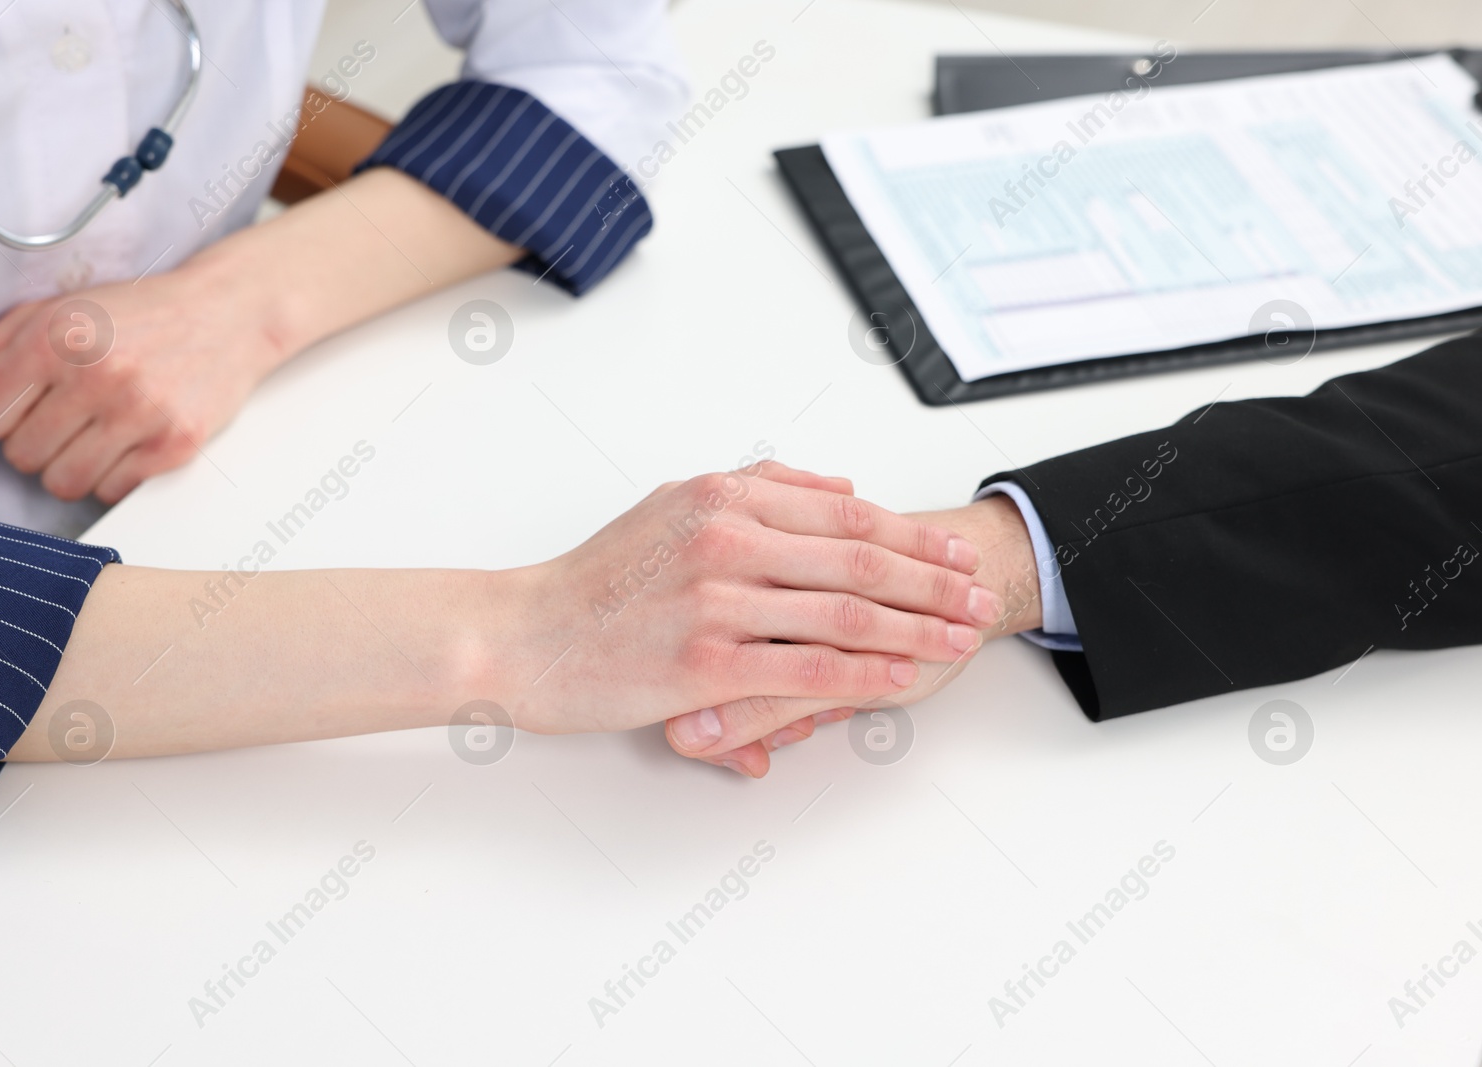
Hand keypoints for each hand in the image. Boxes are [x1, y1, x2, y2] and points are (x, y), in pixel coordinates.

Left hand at [0, 258, 287, 501]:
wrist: (226, 314)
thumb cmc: (135, 314)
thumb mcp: (47, 315)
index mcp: (55, 336)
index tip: (25, 403)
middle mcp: (97, 374)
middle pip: (22, 456)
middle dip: (37, 441)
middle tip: (69, 413)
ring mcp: (140, 412)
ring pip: (64, 483)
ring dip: (71, 465)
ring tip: (95, 432)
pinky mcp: (175, 443)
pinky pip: (112, 491)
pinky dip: (112, 475)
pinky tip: (128, 441)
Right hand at [484, 462, 1003, 735]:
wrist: (523, 634)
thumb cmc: (598, 580)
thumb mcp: (674, 504)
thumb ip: (759, 487)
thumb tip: (841, 487)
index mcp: (723, 495)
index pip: (845, 512)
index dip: (913, 534)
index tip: (956, 552)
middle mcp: (725, 538)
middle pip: (860, 557)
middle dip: (934, 580)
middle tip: (979, 595)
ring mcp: (716, 602)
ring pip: (845, 612)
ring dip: (917, 628)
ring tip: (959, 639)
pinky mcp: (704, 664)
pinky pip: (806, 668)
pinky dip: (864, 675)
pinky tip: (901, 679)